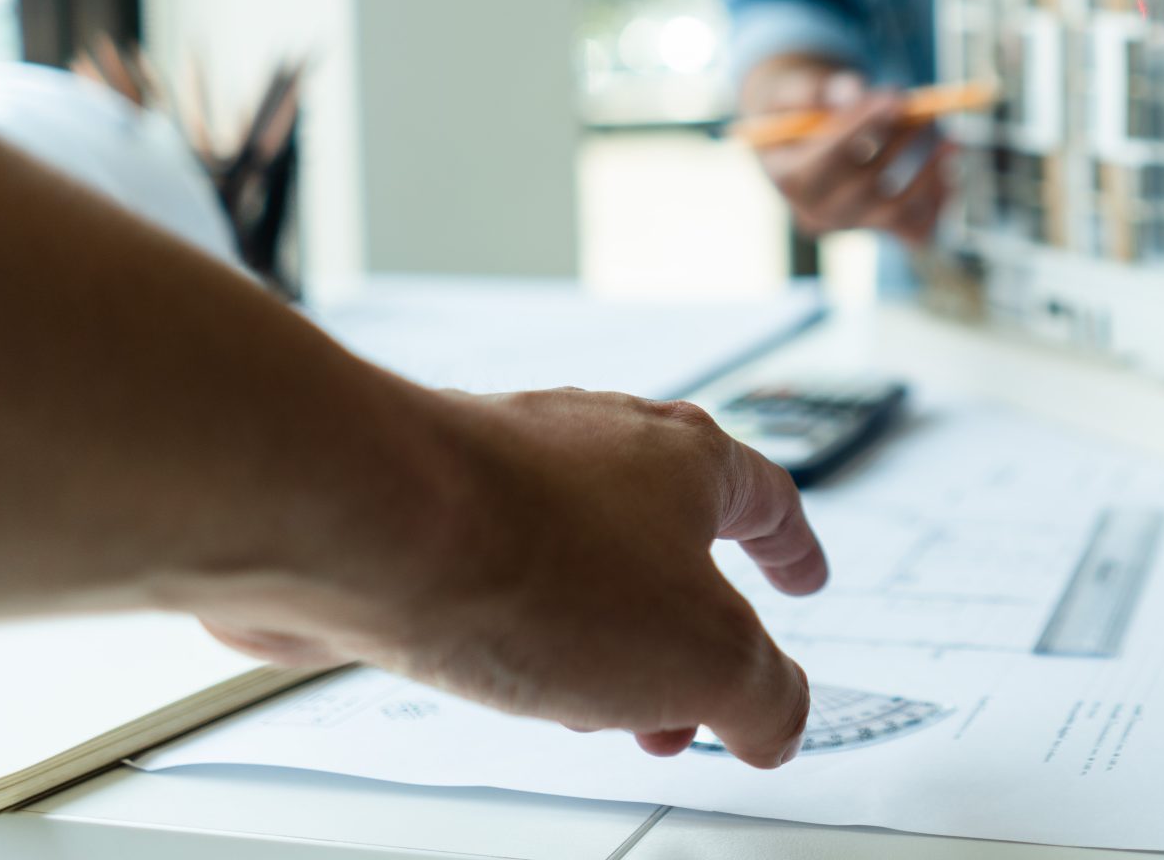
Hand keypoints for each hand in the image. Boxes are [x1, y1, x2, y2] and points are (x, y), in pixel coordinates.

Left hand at [196, 387, 827, 767]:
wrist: (360, 523)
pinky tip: (498, 668)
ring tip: (589, 708)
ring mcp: (504, 467)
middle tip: (691, 694)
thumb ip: (767, 696)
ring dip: (599, 635)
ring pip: (578, 555)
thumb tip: (780, 720)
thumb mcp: (706, 659)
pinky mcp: (423, 504)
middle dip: (684, 630)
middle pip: (667, 534)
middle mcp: (597, 442)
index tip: (802, 578)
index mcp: (686, 458)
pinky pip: (494, 566)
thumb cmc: (530, 560)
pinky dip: (517, 623)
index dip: (792, 551)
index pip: (766, 498)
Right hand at [743, 58, 953, 245]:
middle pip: (866, 187)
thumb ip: (814, 90)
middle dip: (901, 144)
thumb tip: (853, 92)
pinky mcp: (878, 229)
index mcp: (788, 177)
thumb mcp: (793, 89)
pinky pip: (916, 228)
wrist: (805, 140)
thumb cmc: (800, 109)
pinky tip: (949, 169)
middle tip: (926, 111)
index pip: (827, 159)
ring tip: (948, 139)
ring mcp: (849, 224)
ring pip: (896, 210)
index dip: (863, 128)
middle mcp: (816, 211)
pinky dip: (938, 202)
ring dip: (928, 174)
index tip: (896, 99)